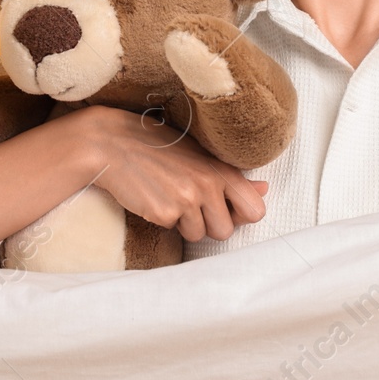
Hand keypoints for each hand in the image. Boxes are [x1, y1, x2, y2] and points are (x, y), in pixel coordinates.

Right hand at [73, 105, 269, 242]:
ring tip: (170, 196)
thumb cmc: (158, 146)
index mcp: (221, 169)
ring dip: (185, 224)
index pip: (255, 210)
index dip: (241, 214)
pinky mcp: (163, 213)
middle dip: (209, 224)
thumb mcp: (199, 154)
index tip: (225, 207)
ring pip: (199, 236)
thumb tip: (265, 190)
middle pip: (225, 231)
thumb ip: (231, 177)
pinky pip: (172, 231)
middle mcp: (208, 185)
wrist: (113, 143)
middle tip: (190, 202)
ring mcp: (186, 201)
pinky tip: (154, 197)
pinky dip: (163, 220)